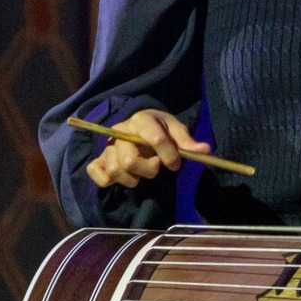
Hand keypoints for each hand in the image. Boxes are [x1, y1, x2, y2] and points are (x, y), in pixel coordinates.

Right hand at [83, 109, 210, 189]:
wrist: (141, 127)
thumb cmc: (160, 129)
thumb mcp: (176, 130)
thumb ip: (187, 141)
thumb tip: (205, 151)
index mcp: (142, 120)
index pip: (153, 138)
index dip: (168, 155)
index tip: (176, 164)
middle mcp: (120, 132)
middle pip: (128, 160)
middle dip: (148, 170)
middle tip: (157, 167)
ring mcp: (107, 147)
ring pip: (114, 169)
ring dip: (132, 179)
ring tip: (141, 175)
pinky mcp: (98, 160)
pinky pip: (95, 173)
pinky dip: (108, 181)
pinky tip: (124, 178)